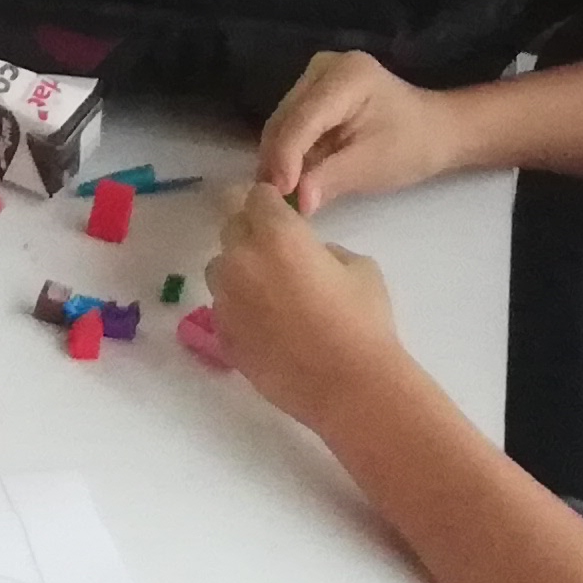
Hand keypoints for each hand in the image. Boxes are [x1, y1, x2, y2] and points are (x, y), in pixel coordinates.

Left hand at [197, 186, 402, 423]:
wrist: (348, 386)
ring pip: (220, 269)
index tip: (280, 212)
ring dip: (239, 270)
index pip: (255, 196)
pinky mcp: (222, 335)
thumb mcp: (359, 266)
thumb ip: (323, 249)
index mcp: (277, 235)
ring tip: (269, 292)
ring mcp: (225, 300)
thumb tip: (309, 255)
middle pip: (231, 228)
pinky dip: (238, 307)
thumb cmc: (363, 321)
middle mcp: (241, 261)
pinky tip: (266, 325)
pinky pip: (222, 307)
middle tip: (276, 250)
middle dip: (250, 232)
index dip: (269, 202)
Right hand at [258, 48, 466, 213]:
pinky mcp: (311, 93)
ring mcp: (315, 78)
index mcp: (346, 76)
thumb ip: (329, 179)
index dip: (285, 158)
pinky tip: (291, 180)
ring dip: (278, 161)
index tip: (277, 195)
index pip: (303, 119)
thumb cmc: (411, 146)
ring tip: (282, 196)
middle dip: (277, 162)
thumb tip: (296, 203)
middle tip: (276, 202)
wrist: (434, 131)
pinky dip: (288, 155)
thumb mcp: (372, 165)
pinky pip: (289, 127)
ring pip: (281, 125)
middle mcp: (324, 67)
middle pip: (285, 119)